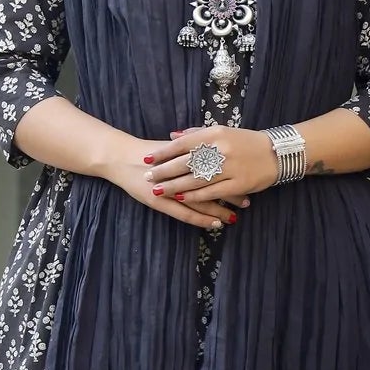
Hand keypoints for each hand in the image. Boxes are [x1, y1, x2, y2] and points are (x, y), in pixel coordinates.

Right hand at [103, 134, 241, 231]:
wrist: (121, 157)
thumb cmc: (148, 152)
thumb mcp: (173, 146)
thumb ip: (192, 148)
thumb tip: (213, 148)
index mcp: (185, 155)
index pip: (216, 166)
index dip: (233, 175)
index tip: (247, 180)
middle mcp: (180, 173)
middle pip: (213, 184)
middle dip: (231, 194)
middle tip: (247, 201)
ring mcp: (170, 189)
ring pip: (202, 201)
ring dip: (220, 210)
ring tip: (235, 217)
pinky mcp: (161, 203)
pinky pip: (186, 214)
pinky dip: (202, 219)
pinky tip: (215, 224)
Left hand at [142, 124, 275, 214]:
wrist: (277, 153)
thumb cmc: (246, 141)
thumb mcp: (222, 131)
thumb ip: (197, 134)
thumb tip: (172, 136)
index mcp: (215, 133)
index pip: (183, 143)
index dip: (164, 152)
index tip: (148, 158)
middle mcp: (221, 149)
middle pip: (186, 162)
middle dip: (164, 171)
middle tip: (147, 177)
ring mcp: (230, 168)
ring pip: (196, 179)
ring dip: (174, 186)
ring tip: (158, 190)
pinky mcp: (238, 184)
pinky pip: (212, 191)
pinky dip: (195, 196)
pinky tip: (181, 198)